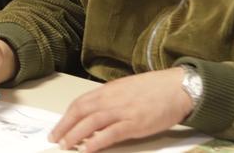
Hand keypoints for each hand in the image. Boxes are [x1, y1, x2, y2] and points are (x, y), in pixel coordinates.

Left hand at [49, 67, 192, 151]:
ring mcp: (122, 111)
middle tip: (54, 139)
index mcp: (108, 90)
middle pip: (80, 112)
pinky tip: (87, 149)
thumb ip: (111, 99)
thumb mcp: (127, 89)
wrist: (178, 87)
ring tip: (65, 145)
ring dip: (75, 135)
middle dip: (64, 126)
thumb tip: (96, 112)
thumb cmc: (155, 89)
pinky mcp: (135, 123)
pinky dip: (96, 142)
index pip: (80, 103)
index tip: (58, 126)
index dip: (66, 116)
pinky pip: (110, 133)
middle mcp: (111, 99)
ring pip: (91, 123)